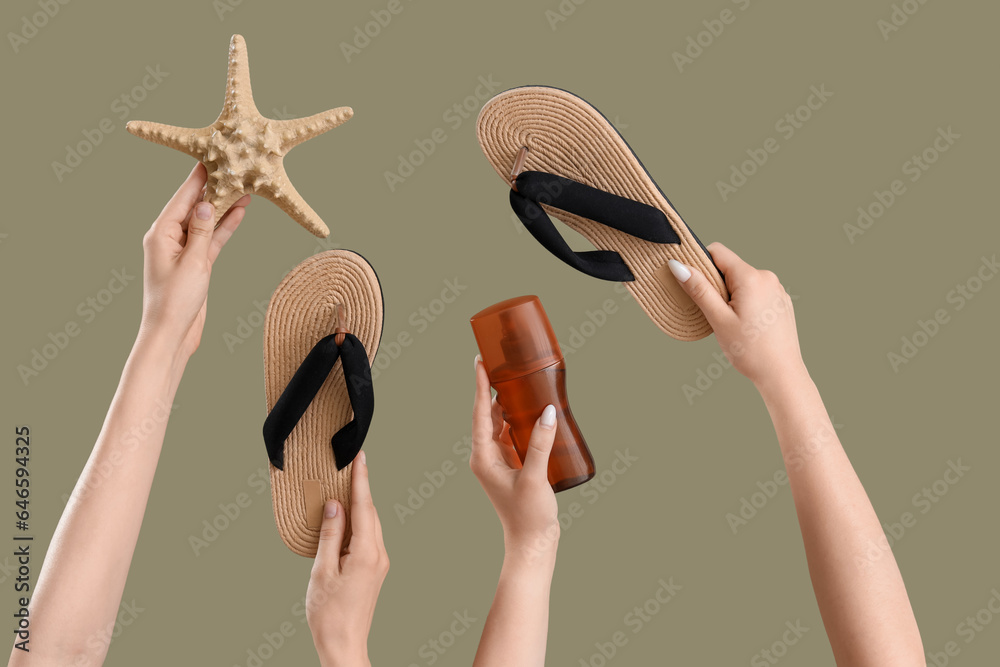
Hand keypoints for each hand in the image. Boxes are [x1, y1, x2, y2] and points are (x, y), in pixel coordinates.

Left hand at [138, 162, 248, 357]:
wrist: (172, 334)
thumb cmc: (175, 301)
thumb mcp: (193, 263)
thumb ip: (202, 231)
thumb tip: (207, 202)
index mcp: (160, 233)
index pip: (183, 197)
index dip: (199, 177)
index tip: (212, 156)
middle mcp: (169, 238)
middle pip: (195, 206)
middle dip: (215, 188)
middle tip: (234, 168)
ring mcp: (183, 250)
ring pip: (207, 221)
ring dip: (224, 207)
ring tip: (245, 188)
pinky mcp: (196, 263)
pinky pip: (212, 238)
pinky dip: (225, 227)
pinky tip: (240, 213)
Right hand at [307, 453, 387, 666]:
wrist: (344, 645)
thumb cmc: (329, 614)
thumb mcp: (322, 570)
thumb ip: (330, 534)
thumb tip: (334, 504)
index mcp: (367, 552)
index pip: (364, 506)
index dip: (361, 479)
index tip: (360, 456)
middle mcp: (379, 555)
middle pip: (370, 512)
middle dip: (361, 487)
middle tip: (351, 463)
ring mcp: (379, 563)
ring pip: (370, 524)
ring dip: (359, 504)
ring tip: (346, 484)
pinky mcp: (374, 570)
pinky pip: (367, 537)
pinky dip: (358, 521)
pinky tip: (346, 517)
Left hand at [471, 356, 559, 556]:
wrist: (532, 542)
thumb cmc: (528, 515)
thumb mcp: (535, 477)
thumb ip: (540, 443)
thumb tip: (547, 411)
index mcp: (482, 457)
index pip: (480, 413)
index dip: (480, 386)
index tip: (480, 362)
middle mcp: (485, 456)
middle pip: (487, 414)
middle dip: (492, 388)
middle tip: (499, 362)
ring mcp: (497, 460)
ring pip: (499, 423)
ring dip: (506, 403)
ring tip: (514, 379)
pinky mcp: (511, 464)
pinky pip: (510, 434)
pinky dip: (517, 418)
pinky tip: (528, 408)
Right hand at [668, 243, 805, 389]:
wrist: (781, 374)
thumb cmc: (750, 351)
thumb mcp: (719, 319)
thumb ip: (699, 289)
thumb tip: (678, 265)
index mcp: (751, 277)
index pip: (718, 252)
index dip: (699, 263)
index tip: (691, 282)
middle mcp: (767, 277)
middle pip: (730, 268)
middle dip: (716, 285)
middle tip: (713, 312)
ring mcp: (777, 289)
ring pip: (742, 281)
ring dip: (730, 295)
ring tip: (730, 323)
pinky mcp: (780, 302)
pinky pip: (755, 292)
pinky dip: (744, 302)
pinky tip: (745, 325)